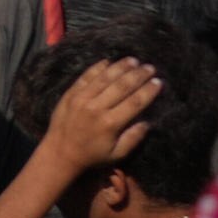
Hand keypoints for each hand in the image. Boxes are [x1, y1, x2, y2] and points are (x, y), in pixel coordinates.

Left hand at [41, 56, 157, 180]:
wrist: (59, 153)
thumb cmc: (91, 156)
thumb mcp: (116, 155)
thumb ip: (133, 138)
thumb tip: (147, 122)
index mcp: (110, 123)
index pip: (135, 102)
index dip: (148, 91)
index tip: (159, 82)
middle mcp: (96, 107)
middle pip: (122, 86)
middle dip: (138, 75)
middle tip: (150, 67)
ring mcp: (82, 98)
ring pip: (105, 77)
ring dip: (121, 67)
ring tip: (133, 60)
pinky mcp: (70, 93)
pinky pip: (86, 76)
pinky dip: (98, 67)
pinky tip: (109, 61)